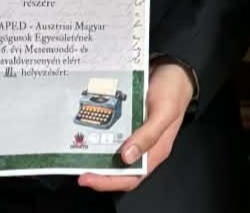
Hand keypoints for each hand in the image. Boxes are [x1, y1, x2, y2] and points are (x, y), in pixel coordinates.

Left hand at [78, 62, 193, 191]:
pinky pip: (114, 133)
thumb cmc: (173, 90)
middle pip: (119, 169)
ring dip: (97, 154)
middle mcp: (144, 146)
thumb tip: (126, 158)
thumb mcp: (164, 112)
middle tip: (76, 166)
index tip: (87, 178)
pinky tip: (90, 130)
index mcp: (155, 151)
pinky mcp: (129, 121)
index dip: (108, 182)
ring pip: (114, 152)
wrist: (173, 66)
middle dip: (98, 171)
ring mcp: (135, 133)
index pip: (131, 177)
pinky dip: (101, 134)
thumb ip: (148, 134)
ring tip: (78, 150)